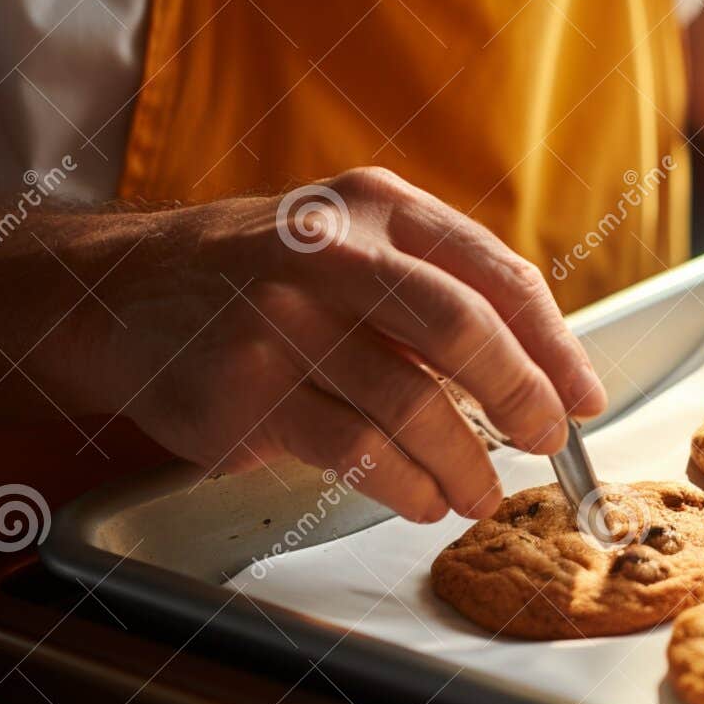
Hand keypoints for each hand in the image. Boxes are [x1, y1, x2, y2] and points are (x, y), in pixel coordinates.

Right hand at [44, 168, 605, 522]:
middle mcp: (331, 252)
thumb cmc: (261, 276)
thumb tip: (542, 369)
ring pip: (411, 405)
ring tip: (482, 492)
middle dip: (524, 396)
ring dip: (466, 463)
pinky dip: (408, 485)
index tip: (583, 395)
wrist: (121, 293)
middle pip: (463, 329)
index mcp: (377, 207)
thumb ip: (436, 285)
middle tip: (549, 441)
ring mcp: (281, 319)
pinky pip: (356, 451)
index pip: (496, 273)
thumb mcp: (350, 240)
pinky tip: (424, 496)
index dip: (555, 344)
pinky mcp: (246, 391)